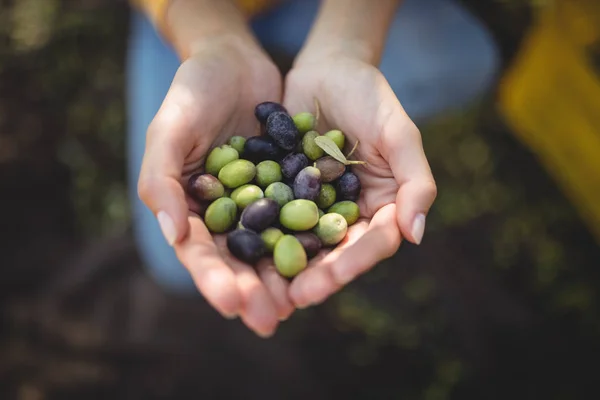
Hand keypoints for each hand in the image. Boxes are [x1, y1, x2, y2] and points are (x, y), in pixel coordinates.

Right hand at [137, 37, 293, 336]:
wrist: (235, 61)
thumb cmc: (192, 92)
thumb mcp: (169, 130)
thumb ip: (162, 180)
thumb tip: (173, 235)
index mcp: (188, 208)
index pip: (198, 252)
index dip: (213, 279)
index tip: (231, 303)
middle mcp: (223, 213)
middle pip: (237, 260)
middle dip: (251, 291)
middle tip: (269, 320)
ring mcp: (257, 203)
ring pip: (270, 248)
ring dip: (282, 278)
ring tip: (296, 305)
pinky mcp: (287, 188)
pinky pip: (299, 218)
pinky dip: (308, 240)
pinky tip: (323, 261)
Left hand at [282, 54, 436, 307]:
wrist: (328, 67)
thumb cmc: (371, 96)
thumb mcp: (400, 134)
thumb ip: (415, 182)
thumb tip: (415, 236)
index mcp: (380, 207)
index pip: (371, 244)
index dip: (350, 265)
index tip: (328, 282)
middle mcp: (347, 213)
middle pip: (334, 253)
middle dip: (315, 277)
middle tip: (293, 298)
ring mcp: (314, 205)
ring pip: (301, 243)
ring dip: (285, 268)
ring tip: (266, 289)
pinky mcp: (283, 193)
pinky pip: (272, 219)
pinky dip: (260, 236)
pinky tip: (242, 252)